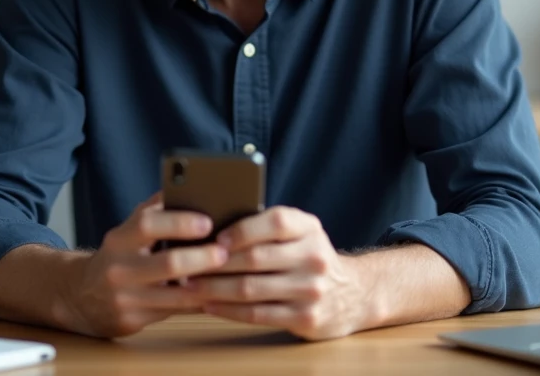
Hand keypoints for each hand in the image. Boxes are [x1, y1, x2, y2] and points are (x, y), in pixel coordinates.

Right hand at [66, 192, 229, 337]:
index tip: (207, 221)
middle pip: (168, 264)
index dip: (180, 222)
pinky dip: (199, 303)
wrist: (82, 297)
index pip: (148, 225)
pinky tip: (217, 295)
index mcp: (119, 239)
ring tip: (230, 274)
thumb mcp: (128, 231)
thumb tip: (189, 185)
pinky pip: (176, 313)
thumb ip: (155, 210)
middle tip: (225, 252)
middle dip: (202, 257)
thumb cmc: (119, 256)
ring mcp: (126, 299)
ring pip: (177, 295)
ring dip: (208, 285)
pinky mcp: (134, 321)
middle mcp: (119, 269)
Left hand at [184, 207, 376, 339]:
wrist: (353, 294)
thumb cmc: (309, 257)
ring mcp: (311, 289)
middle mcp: (314, 257)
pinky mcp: (305, 318)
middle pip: (256, 259)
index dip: (242, 229)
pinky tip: (209, 305)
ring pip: (252, 289)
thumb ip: (267, 228)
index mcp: (310, 228)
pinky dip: (228, 310)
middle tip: (186, 264)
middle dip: (215, 263)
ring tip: (189, 285)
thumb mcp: (300, 234)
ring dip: (214, 288)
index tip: (213, 238)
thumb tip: (212, 226)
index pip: (275, 222)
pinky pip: (258, 314)